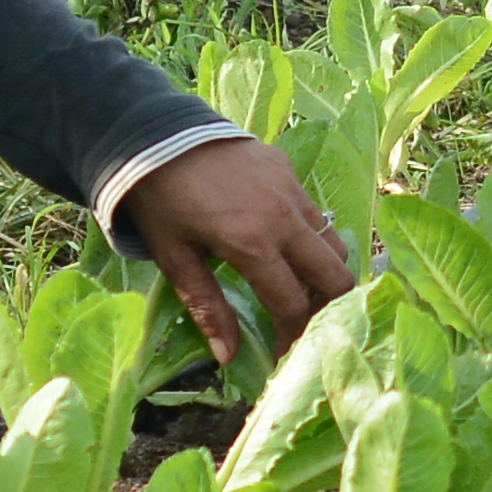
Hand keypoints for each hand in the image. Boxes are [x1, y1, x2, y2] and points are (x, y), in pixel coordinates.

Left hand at [113, 131, 351, 370]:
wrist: (156, 134)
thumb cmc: (160, 202)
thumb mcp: (175, 259)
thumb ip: (208, 307)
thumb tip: (227, 357)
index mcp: (253, 244)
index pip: (293, 304)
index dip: (292, 337)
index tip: (282, 354)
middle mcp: (284, 218)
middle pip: (335, 276)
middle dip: (328, 309)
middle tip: (305, 324)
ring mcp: (292, 190)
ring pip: (334, 244)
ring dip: (325, 273)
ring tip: (302, 290)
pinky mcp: (289, 170)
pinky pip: (316, 213)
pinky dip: (312, 240)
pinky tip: (287, 247)